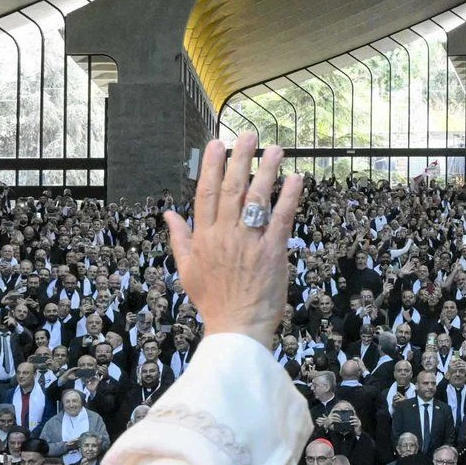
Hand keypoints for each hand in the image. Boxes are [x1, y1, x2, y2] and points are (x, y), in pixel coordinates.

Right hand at [163, 136, 302, 347]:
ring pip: (256, 199)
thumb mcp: (187, 270)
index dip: (210, 166)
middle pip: (231, 189)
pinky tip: (296, 179)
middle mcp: (225, 235)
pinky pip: (281, 219)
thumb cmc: (213, 302)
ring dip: (266, 171)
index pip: (205, 193)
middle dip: (240, 159)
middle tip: (249, 135)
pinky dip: (289, 198)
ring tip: (275, 149)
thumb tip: (169, 214)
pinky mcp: (272, 253)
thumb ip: (180, 239)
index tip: (217, 144)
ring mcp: (249, 243)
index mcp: (204, 237)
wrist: (236, 329)